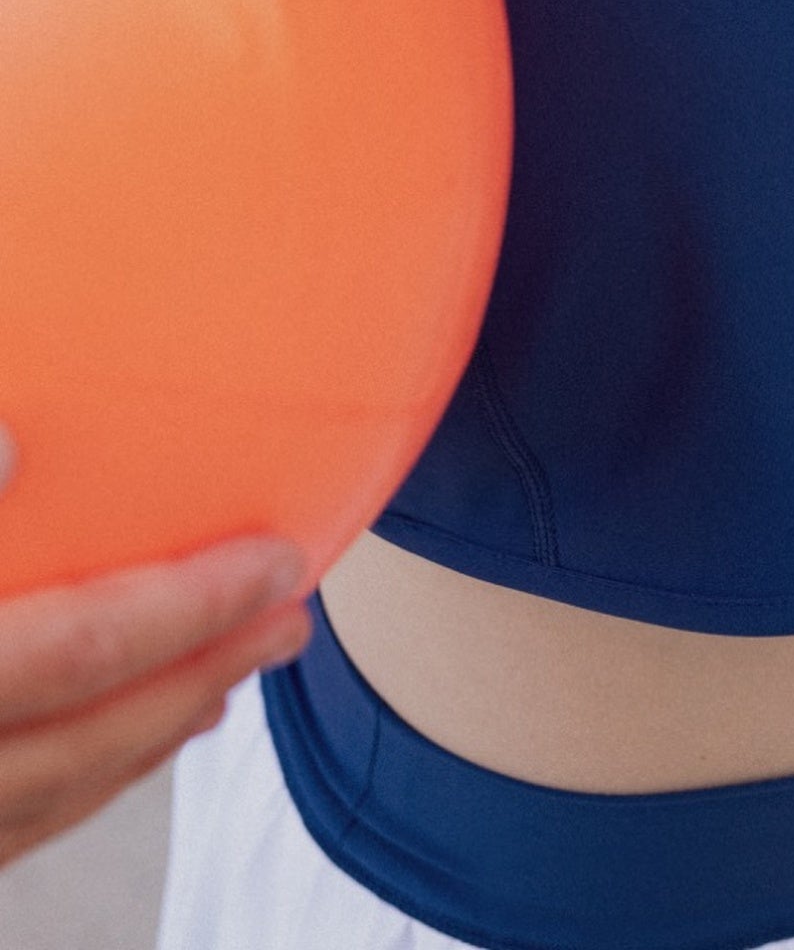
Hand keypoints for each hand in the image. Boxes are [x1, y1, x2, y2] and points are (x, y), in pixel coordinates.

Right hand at [0, 425, 310, 870]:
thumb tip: (15, 444)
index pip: (82, 651)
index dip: (189, 609)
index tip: (278, 560)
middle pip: (92, 738)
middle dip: (206, 673)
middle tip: (292, 622)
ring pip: (58, 795)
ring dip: (155, 731)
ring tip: (233, 674)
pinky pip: (20, 823)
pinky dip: (89, 776)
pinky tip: (129, 735)